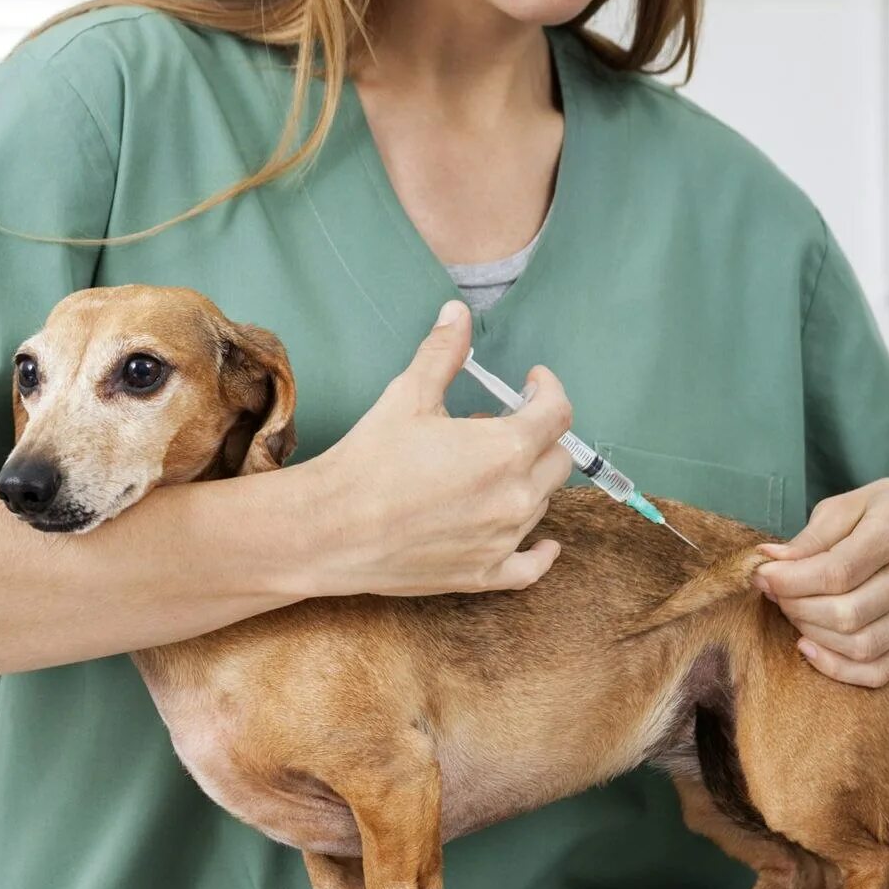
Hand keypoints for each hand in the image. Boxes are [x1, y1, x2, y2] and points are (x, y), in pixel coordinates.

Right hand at [304, 299, 573, 596]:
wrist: (330, 529)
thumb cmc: (368, 460)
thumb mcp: (408, 396)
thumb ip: (443, 354)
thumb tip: (458, 313)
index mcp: (505, 449)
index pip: (557, 414)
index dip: (549, 391)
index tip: (533, 383)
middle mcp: (515, 497)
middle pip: (557, 459)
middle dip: (538, 436)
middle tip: (501, 426)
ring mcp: (502, 540)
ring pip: (540, 504)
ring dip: (526, 481)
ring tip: (486, 470)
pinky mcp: (483, 574)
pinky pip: (531, 568)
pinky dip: (541, 554)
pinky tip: (545, 545)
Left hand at [754, 479, 888, 687]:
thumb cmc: (886, 516)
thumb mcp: (851, 505)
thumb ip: (811, 536)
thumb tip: (770, 560)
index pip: (837, 572)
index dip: (789, 581)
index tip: (761, 576)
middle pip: (847, 614)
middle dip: (797, 608)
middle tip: (776, 594)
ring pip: (860, 646)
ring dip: (812, 635)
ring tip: (794, 612)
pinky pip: (877, 672)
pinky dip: (836, 668)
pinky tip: (809, 647)